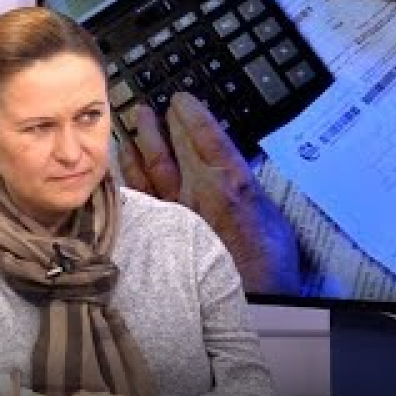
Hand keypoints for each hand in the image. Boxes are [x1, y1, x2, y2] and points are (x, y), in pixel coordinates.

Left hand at [117, 92, 300, 295]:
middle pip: (178, 146)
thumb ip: (251, 191)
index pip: (209, 137)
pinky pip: (144, 192)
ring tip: (133, 122)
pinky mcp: (167, 227)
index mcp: (233, 180)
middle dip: (164, 123)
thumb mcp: (272, 216)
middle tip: (149, 106)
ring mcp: (180, 207)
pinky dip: (132, 173)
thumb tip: (239, 176)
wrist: (253, 296)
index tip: (181, 99)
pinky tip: (123, 162)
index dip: (193, 115)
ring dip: (143, 141)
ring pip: (156, 166)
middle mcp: (202, 188)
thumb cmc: (270, 261)